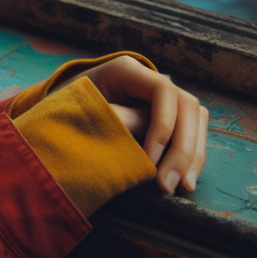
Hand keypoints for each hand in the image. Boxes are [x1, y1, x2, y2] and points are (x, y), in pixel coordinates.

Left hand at [79, 57, 206, 195]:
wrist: (60, 111)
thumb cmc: (67, 110)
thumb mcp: (83, 113)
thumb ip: (117, 123)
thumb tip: (149, 149)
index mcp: (127, 70)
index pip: (164, 91)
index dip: (163, 126)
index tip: (150, 160)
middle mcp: (151, 79)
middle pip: (187, 107)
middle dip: (183, 149)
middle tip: (169, 185)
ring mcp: (162, 96)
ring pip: (196, 120)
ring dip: (193, 155)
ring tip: (184, 187)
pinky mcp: (166, 115)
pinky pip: (191, 132)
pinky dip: (191, 156)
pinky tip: (185, 180)